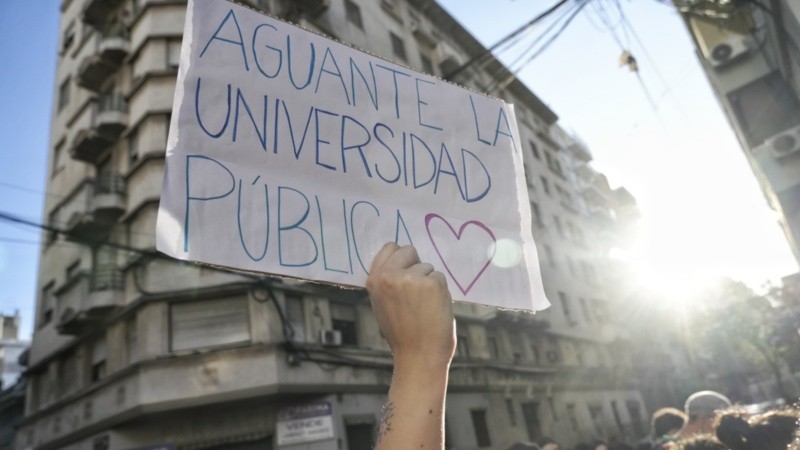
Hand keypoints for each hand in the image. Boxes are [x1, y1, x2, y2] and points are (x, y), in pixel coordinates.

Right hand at [366, 243, 455, 371]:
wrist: (418, 357)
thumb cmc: (403, 333)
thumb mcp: (382, 304)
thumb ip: (388, 282)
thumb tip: (403, 262)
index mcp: (374, 280)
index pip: (389, 248)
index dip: (401, 259)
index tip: (405, 272)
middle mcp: (389, 276)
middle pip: (409, 251)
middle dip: (416, 266)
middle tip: (417, 292)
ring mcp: (411, 279)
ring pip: (428, 266)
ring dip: (429, 283)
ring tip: (424, 307)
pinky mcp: (432, 284)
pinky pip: (440, 277)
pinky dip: (441, 291)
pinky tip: (433, 309)